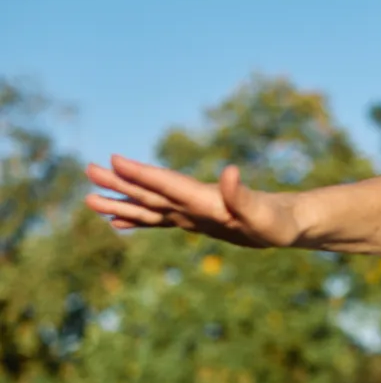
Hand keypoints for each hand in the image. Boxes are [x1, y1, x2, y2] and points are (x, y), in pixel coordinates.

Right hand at [85, 155, 301, 247]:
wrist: (291, 223)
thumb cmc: (280, 221)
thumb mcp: (264, 214)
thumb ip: (243, 195)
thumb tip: (230, 171)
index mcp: (206, 198)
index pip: (168, 183)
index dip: (142, 174)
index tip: (114, 160)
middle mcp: (196, 201)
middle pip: (151, 190)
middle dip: (121, 182)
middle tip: (88, 170)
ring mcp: (194, 211)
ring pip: (151, 206)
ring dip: (122, 202)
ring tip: (90, 199)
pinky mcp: (198, 222)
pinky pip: (161, 220)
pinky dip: (138, 220)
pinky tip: (119, 221)